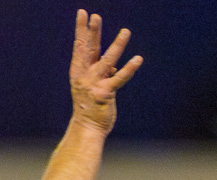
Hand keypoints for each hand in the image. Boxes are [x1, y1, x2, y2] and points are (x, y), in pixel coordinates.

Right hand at [70, 10, 142, 132]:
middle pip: (89, 49)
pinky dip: (129, 69)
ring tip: (126, 31)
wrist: (86, 129)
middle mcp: (84, 76)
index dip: (82, 29)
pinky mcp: (106, 94)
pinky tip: (138, 59)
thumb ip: (101, 73)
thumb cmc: (89, 107)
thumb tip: (112, 66)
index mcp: (78, 72)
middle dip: (92, 32)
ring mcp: (95, 85)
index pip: (80, 46)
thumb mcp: (91, 87)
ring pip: (107, 61)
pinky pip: (120, 79)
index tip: (83, 13)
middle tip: (94, 16)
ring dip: (117, 45)